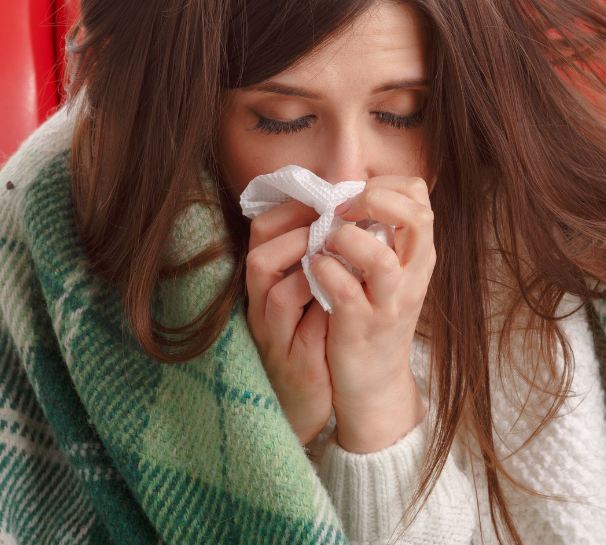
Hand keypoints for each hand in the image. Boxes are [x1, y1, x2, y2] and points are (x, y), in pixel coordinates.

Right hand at [245, 200, 331, 444]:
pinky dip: (319, 301)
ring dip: (308, 261)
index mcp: (265, 285)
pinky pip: (298, 323)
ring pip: (274, 284)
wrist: (310, 405)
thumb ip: (318, 260)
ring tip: (339, 254)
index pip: (263, 231)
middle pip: (259, 254)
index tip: (328, 200)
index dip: (292, 209)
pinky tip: (344, 293)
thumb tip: (346, 212)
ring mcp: (272, 334)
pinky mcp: (293, 361)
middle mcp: (260, 306)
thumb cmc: (314, 342)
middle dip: (298, 231)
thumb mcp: (311, 297)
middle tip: (335, 224)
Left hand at [309, 176, 435, 452]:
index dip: (384, 183)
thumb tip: (348, 190)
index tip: (354, 195)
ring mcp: (389, 303)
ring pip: (380, 258)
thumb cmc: (374, 318)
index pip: (418, 195)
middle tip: (342, 210)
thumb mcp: (389, 272)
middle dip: (374, 200)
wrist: (375, 384)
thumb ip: (380, 234)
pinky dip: (324, 272)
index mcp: (419, 254)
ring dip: (346, 239)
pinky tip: (313, 269)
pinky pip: (345, 290)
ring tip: (327, 242)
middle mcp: (413, 275)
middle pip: (416, 217)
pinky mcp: (361, 327)